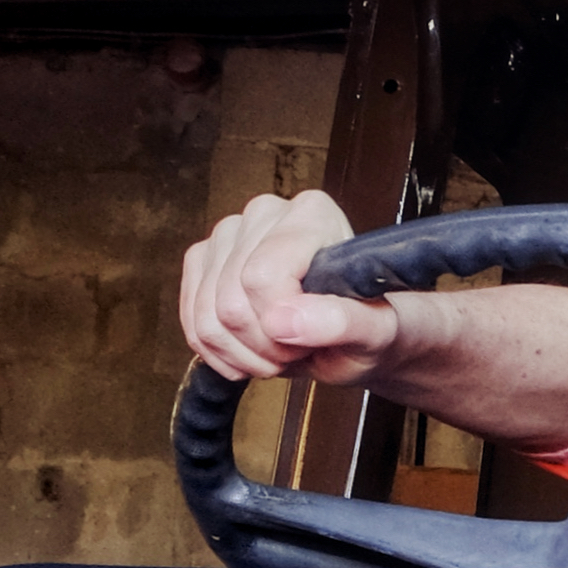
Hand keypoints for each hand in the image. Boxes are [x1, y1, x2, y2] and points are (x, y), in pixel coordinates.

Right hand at [176, 189, 401, 384]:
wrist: (354, 338)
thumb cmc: (372, 328)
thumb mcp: (377, 333)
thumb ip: (343, 322)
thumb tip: (286, 320)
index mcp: (312, 214)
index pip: (262, 277)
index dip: (279, 325)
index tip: (311, 339)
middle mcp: (265, 214)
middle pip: (230, 301)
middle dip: (263, 346)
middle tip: (298, 350)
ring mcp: (228, 235)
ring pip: (206, 316)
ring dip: (242, 354)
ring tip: (279, 351)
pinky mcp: (203, 261)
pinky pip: (191, 319)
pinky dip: (219, 352)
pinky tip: (250, 353)